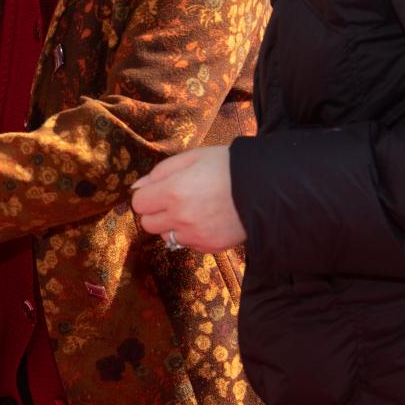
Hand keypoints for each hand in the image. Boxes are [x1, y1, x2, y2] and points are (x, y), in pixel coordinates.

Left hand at [131, 145, 245, 252]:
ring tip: (194, 209)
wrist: (267, 188)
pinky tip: (208, 219)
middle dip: (156, 212)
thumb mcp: (193, 157)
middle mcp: (181, 217)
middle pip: (148, 224)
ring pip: (166, 236)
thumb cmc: (228, 166)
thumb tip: (137, 186)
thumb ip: (160, 172)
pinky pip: (188, 244)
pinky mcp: (210, 247)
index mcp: (173, 191)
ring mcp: (195, 236)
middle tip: (174, 200)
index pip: (139, 203)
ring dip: (173, 225)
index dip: (147, 195)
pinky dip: (192, 235)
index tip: (159, 190)